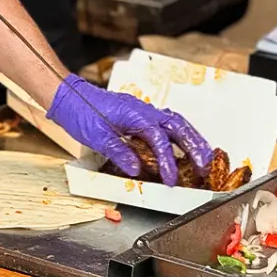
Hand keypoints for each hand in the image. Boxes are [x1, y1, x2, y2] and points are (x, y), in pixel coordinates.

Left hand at [47, 75, 213, 186]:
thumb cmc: (81, 112)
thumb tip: (138, 169)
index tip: (172, 179)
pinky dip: (180, 136)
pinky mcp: (141, 116)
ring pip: (176, 124)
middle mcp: (145, 111)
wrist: (70, 97)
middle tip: (206, 166)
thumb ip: (120, 152)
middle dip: (195, 147)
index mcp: (136, 114)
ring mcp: (144, 112)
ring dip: (192, 140)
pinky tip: (185, 147)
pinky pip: (167, 125)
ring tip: (205, 157)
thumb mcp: (97, 137)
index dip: (168, 161)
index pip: (159, 140)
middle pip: (179, 127)